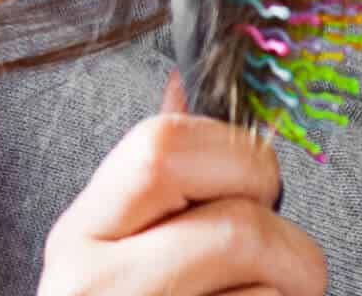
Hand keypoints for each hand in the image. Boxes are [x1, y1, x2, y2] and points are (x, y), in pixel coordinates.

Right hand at [37, 68, 323, 295]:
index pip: (162, 148)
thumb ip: (146, 181)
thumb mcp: (106, 253)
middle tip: (272, 263)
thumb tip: (184, 86)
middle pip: (240, 228)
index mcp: (79, 239)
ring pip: (277, 294)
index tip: (251, 179)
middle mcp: (99, 293)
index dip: (233, 151)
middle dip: (283, 241)